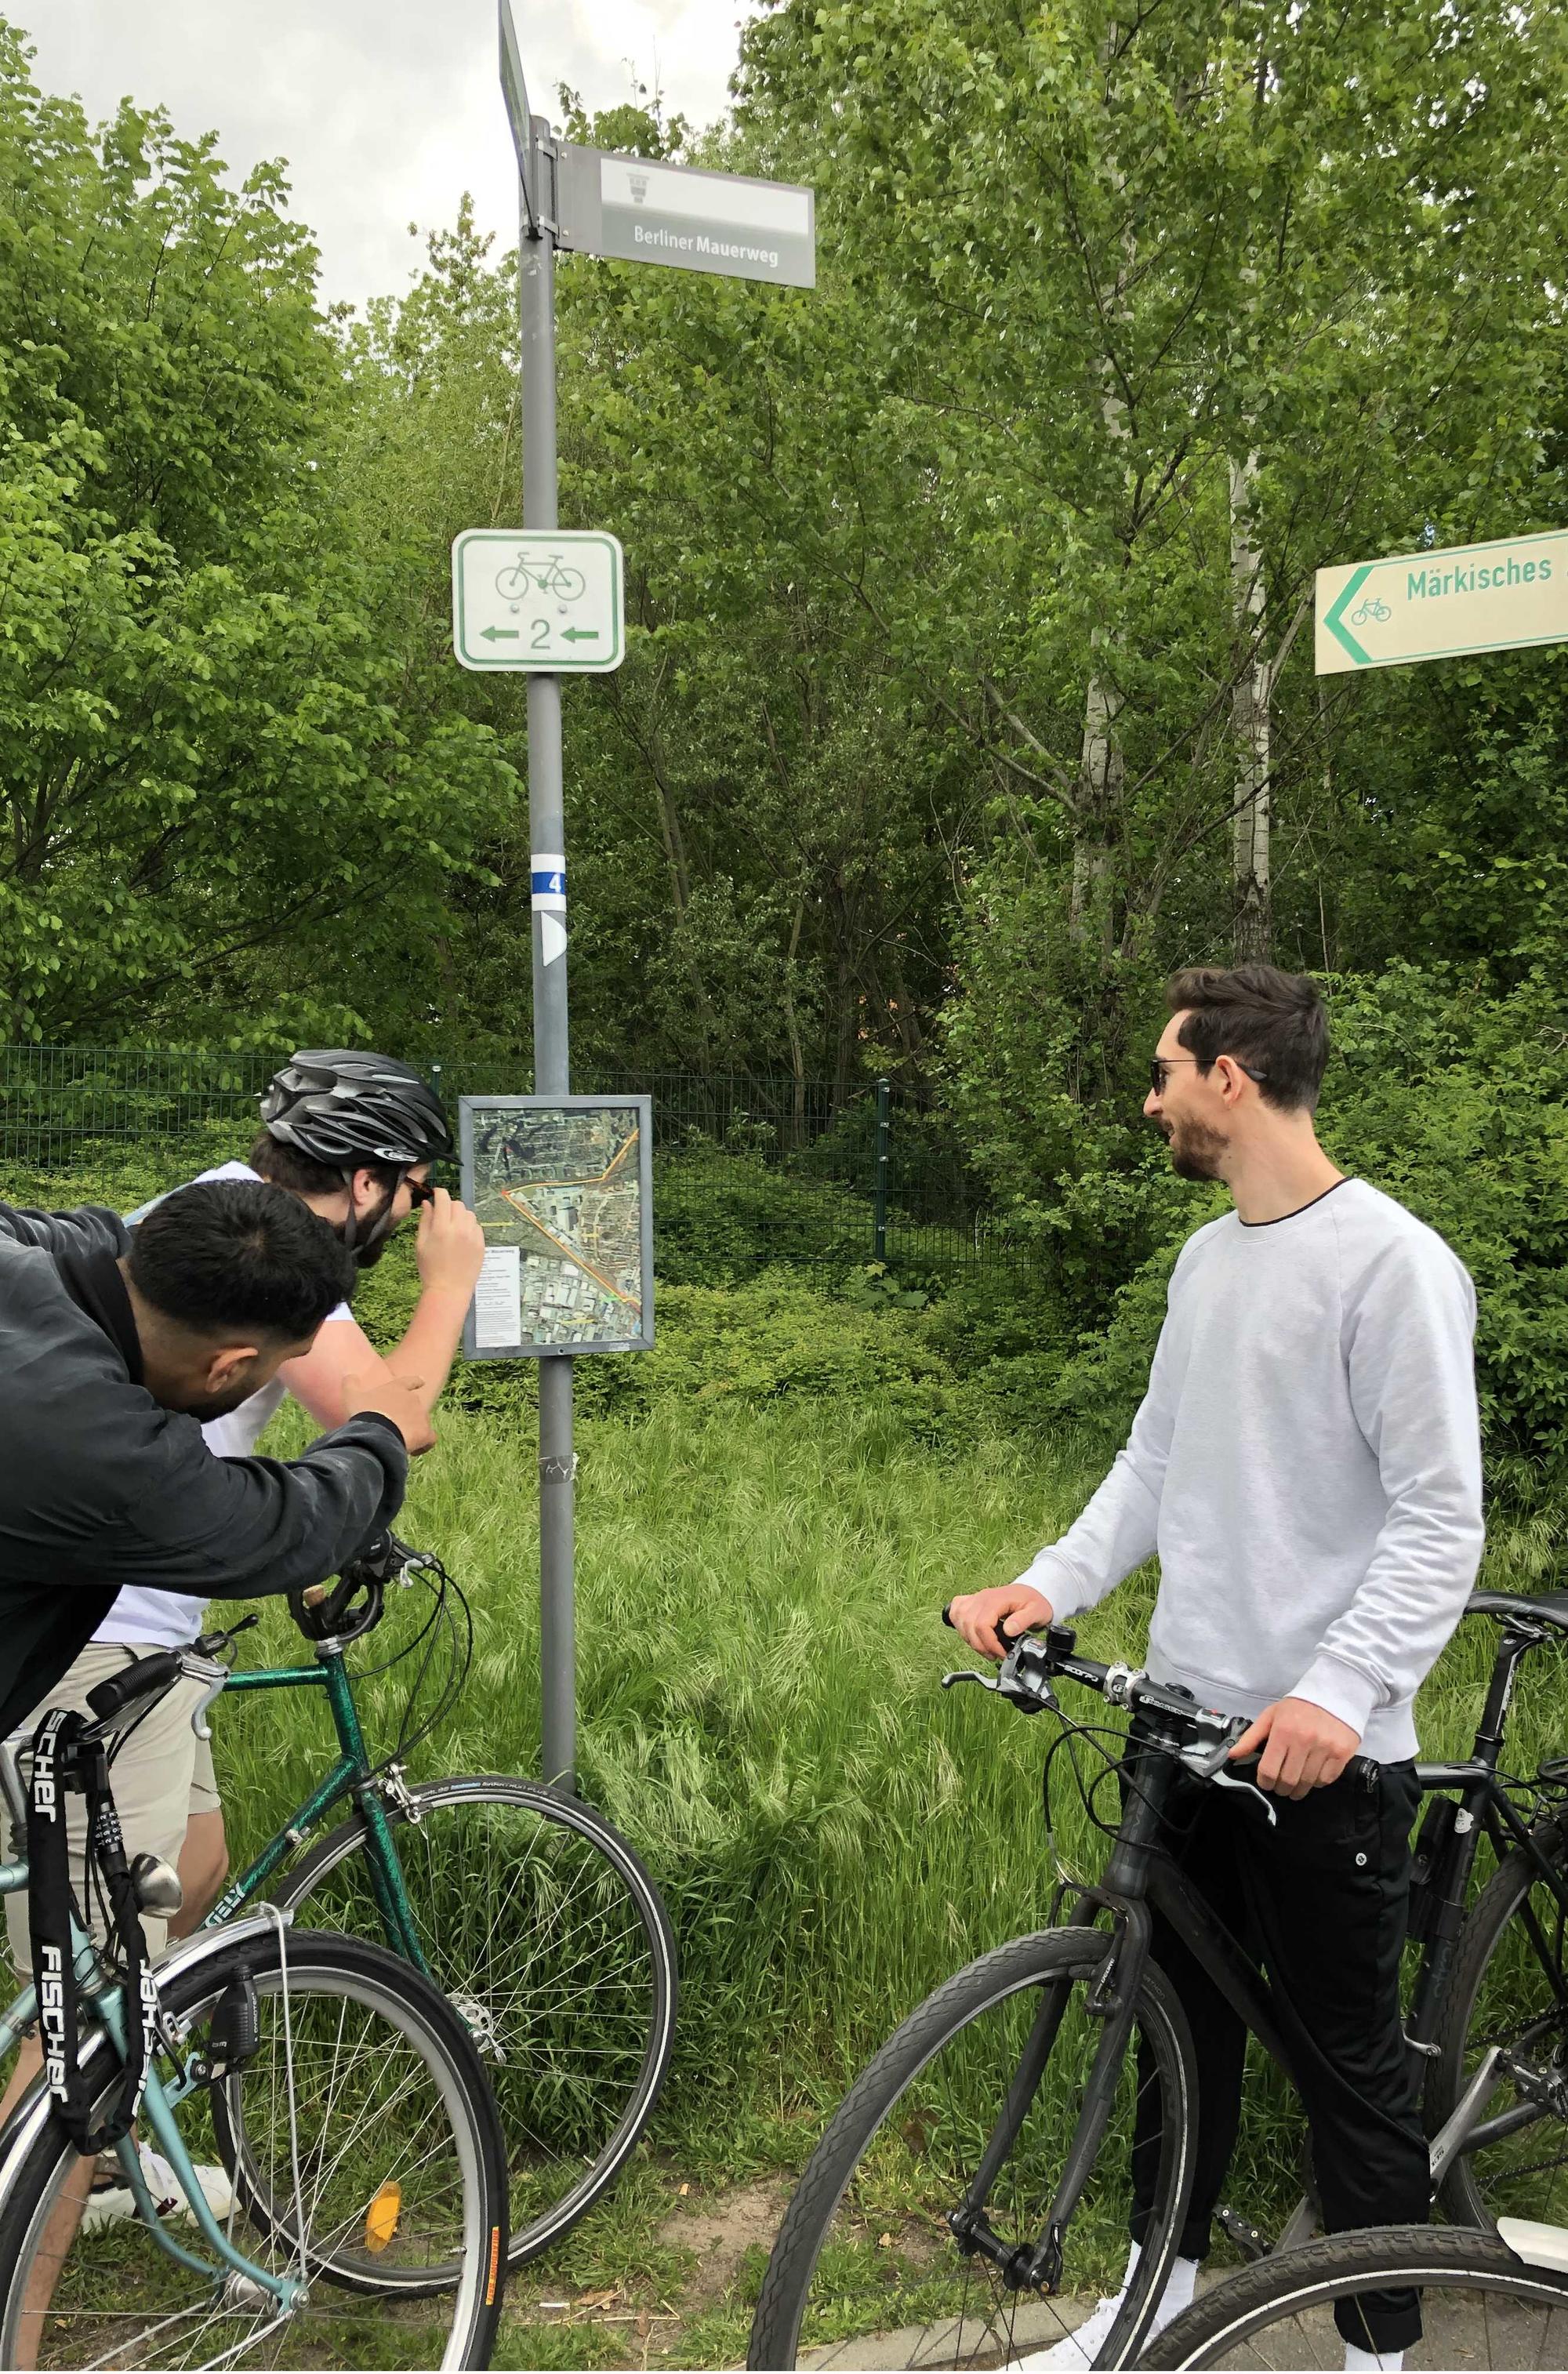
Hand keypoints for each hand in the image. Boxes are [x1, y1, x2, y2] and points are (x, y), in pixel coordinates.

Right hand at [340, 1369, 435, 1457]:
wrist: (376, 1432)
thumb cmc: (365, 1412)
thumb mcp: (352, 1396)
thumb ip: (351, 1384)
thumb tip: (350, 1376)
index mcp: (397, 1388)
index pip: (409, 1381)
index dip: (415, 1382)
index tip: (422, 1382)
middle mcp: (413, 1399)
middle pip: (415, 1406)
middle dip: (407, 1415)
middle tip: (393, 1427)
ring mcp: (421, 1416)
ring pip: (422, 1422)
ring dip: (413, 1430)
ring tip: (399, 1440)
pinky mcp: (425, 1433)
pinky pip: (429, 1439)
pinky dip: (424, 1445)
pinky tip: (414, 1452)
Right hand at [415, 1190, 485, 1298]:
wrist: (449, 1289)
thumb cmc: (430, 1268)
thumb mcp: (421, 1244)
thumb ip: (425, 1221)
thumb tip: (427, 1203)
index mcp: (441, 1228)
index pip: (443, 1199)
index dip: (439, 1193)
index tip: (436, 1194)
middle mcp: (459, 1229)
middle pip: (457, 1204)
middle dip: (449, 1205)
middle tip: (443, 1216)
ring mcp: (473, 1236)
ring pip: (469, 1214)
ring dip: (460, 1215)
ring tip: (453, 1227)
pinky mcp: (481, 1244)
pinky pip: (477, 1226)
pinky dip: (469, 1227)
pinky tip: (462, 1238)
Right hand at [948, 1584, 1054, 1660]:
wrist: (1032, 1592)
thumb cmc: (1034, 1602)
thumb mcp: (1037, 1611)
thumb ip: (1023, 1620)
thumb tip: (1008, 1630)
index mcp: (996, 1599)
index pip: (982, 1624)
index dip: (989, 1643)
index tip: (1001, 1653)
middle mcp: (982, 1597)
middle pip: (968, 1625)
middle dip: (980, 1646)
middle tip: (995, 1654)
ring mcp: (975, 1598)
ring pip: (960, 1620)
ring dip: (970, 1639)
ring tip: (986, 1648)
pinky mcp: (972, 1601)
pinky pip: (956, 1611)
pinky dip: (959, 1624)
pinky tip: (969, 1632)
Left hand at [1228, 1697, 1360, 1797]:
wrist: (1334, 1694)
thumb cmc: (1298, 1707)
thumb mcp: (1271, 1716)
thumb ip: (1251, 1737)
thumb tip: (1233, 1755)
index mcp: (1283, 1731)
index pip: (1269, 1770)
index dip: (1265, 1782)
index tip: (1266, 1783)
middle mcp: (1304, 1741)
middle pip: (1288, 1781)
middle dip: (1281, 1789)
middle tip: (1281, 1787)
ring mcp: (1325, 1748)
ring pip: (1307, 1783)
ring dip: (1299, 1790)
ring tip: (1295, 1786)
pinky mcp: (1342, 1754)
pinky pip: (1326, 1780)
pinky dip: (1317, 1782)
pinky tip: (1312, 1776)